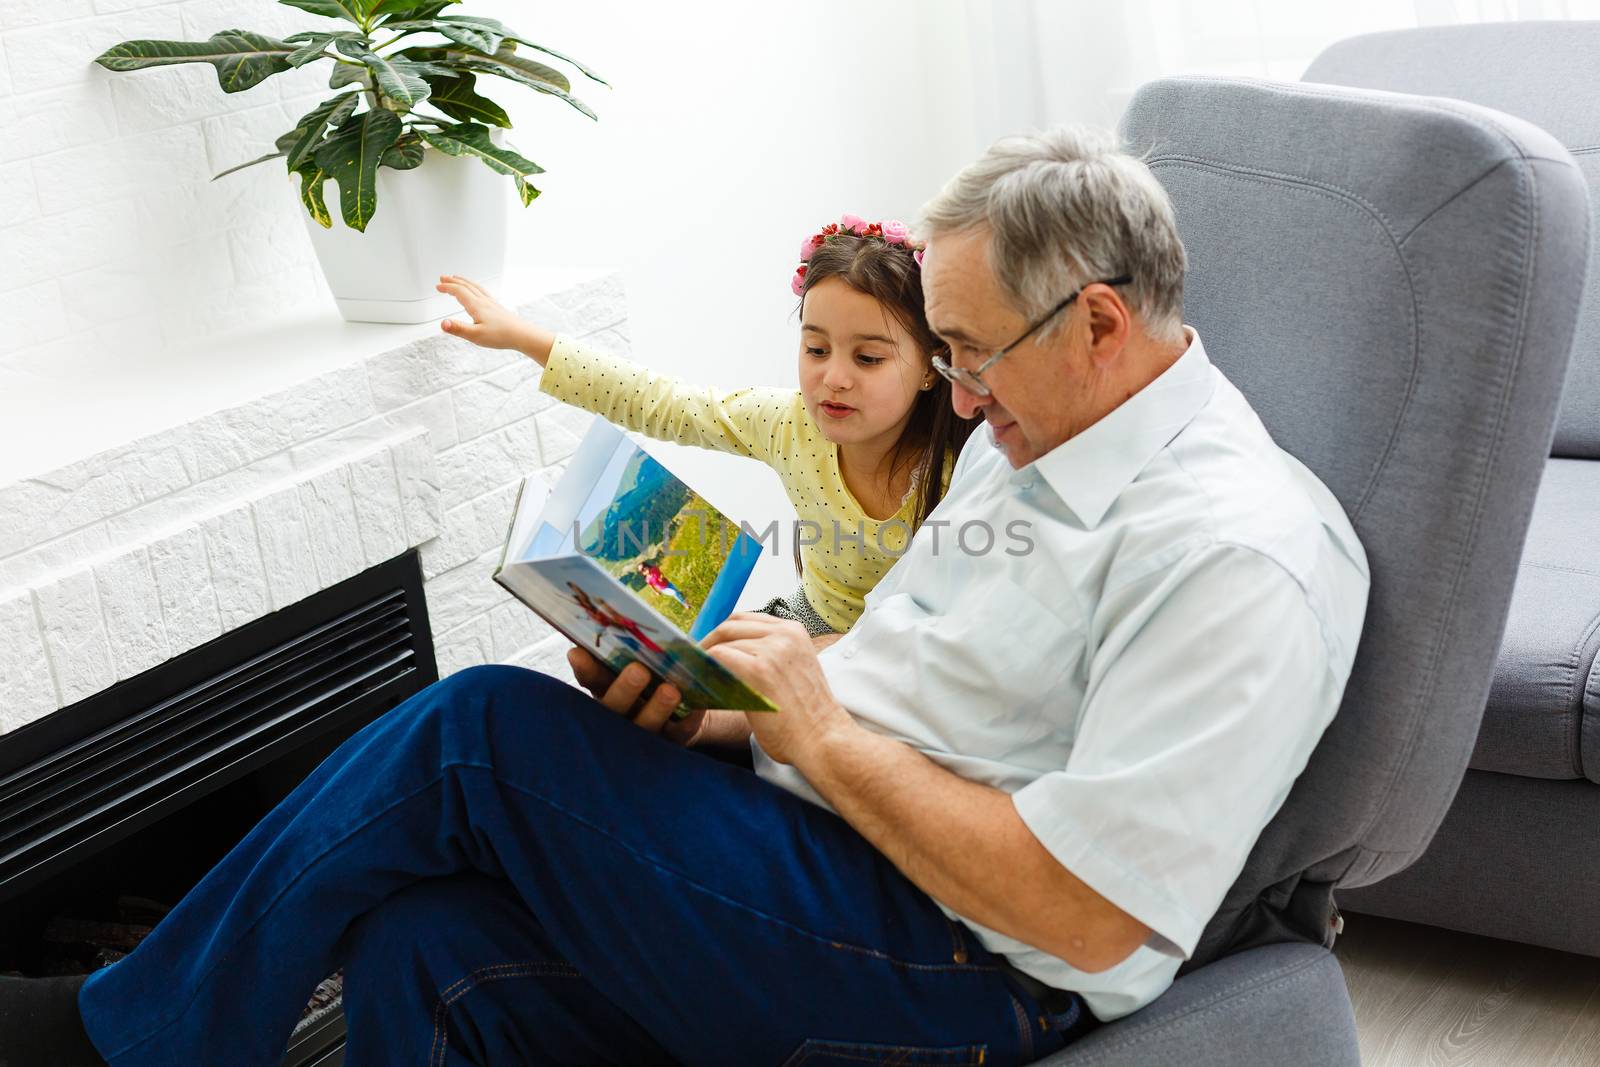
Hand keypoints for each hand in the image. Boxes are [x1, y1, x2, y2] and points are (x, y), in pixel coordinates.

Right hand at [436, 274, 553, 364]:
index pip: (459, 292)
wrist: (522, 335)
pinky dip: (475, 288)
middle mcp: (484, 301)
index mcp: (476, 306)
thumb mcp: (475, 335)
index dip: (447, 288)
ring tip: (457, 279)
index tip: (438, 286)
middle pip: (466, 286)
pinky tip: (477, 293)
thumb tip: (442, 324)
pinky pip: (483, 292)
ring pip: (475, 287)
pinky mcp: (497, 308)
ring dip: (464, 282)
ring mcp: (492, 303)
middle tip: (443, 278)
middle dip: (453, 281)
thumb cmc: (501, 336)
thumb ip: (458, 329)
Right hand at [566, 646, 746, 746]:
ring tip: (671, 690)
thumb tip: (621, 614)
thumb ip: (630, 643)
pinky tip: (697, 708)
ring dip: (656, 708)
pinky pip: (680, 733)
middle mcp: (621, 714)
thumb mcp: (641, 656)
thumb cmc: (658, 670)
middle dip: (624, 689)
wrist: (689, 705)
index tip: (579, 652)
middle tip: (638, 670)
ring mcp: (646, 732)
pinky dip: (688, 721)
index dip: (585, 669)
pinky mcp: (673, 741)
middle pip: (615, 707)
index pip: (591, 680)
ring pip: (645, 726)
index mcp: (608, 689)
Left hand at [701, 613, 853, 765]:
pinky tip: (700, 682)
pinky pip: (719, 657)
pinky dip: (705, 668)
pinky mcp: (759, 669)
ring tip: (694, 675)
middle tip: (694, 661)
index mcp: (794, 632)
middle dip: (709, 641)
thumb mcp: (793, 672)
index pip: (747, 620)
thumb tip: (729, 656)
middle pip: (732, 625)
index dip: (723, 633)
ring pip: (723, 642)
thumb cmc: (807, 718)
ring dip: (704, 658)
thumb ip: (769, 657)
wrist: (824, 740)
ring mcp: (772, 649)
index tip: (708, 649)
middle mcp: (784, 634)